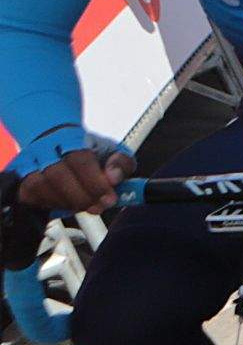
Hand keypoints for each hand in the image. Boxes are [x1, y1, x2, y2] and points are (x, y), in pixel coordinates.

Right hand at [14, 135, 128, 217]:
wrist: (57, 141)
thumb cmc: (88, 151)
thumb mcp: (113, 152)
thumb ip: (120, 163)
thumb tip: (114, 177)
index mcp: (71, 138)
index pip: (80, 160)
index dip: (96, 183)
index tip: (109, 198)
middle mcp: (44, 148)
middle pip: (57, 175)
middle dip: (81, 197)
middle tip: (97, 206)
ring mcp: (27, 162)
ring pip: (38, 186)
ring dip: (64, 202)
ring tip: (82, 205)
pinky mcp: (19, 176)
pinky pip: (27, 195)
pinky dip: (47, 203)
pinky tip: (64, 203)